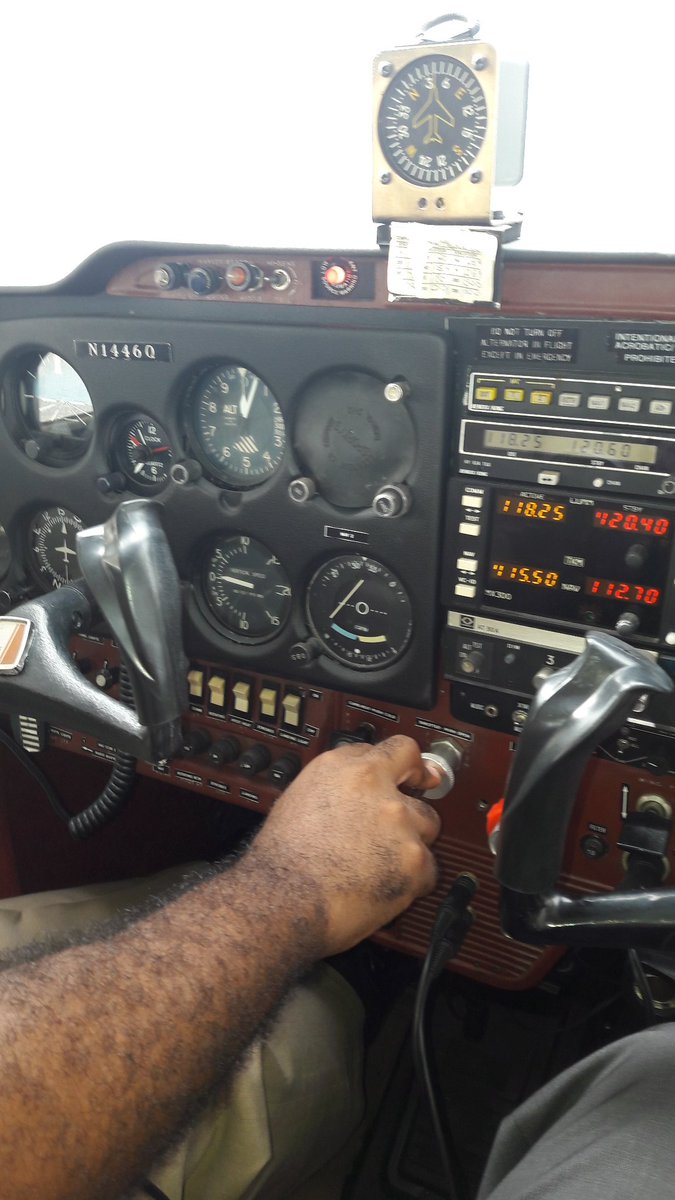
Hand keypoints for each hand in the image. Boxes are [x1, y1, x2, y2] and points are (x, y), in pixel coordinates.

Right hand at [249, 736, 441, 955]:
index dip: (410, 763)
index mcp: (343, 767)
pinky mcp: (413, 859)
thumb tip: (354, 792)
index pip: (396, 748)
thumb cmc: (282, 862)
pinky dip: (413, 881)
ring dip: (411, 845)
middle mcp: (374, 786)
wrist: (282, 900)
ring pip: (427, 829)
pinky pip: (428, 870)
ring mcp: (398, 821)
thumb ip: (337, 786)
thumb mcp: (299, 800)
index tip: (420, 770)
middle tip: (393, 834)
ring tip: (379, 866)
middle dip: (409, 814)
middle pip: (418, 792)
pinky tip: (385, 886)